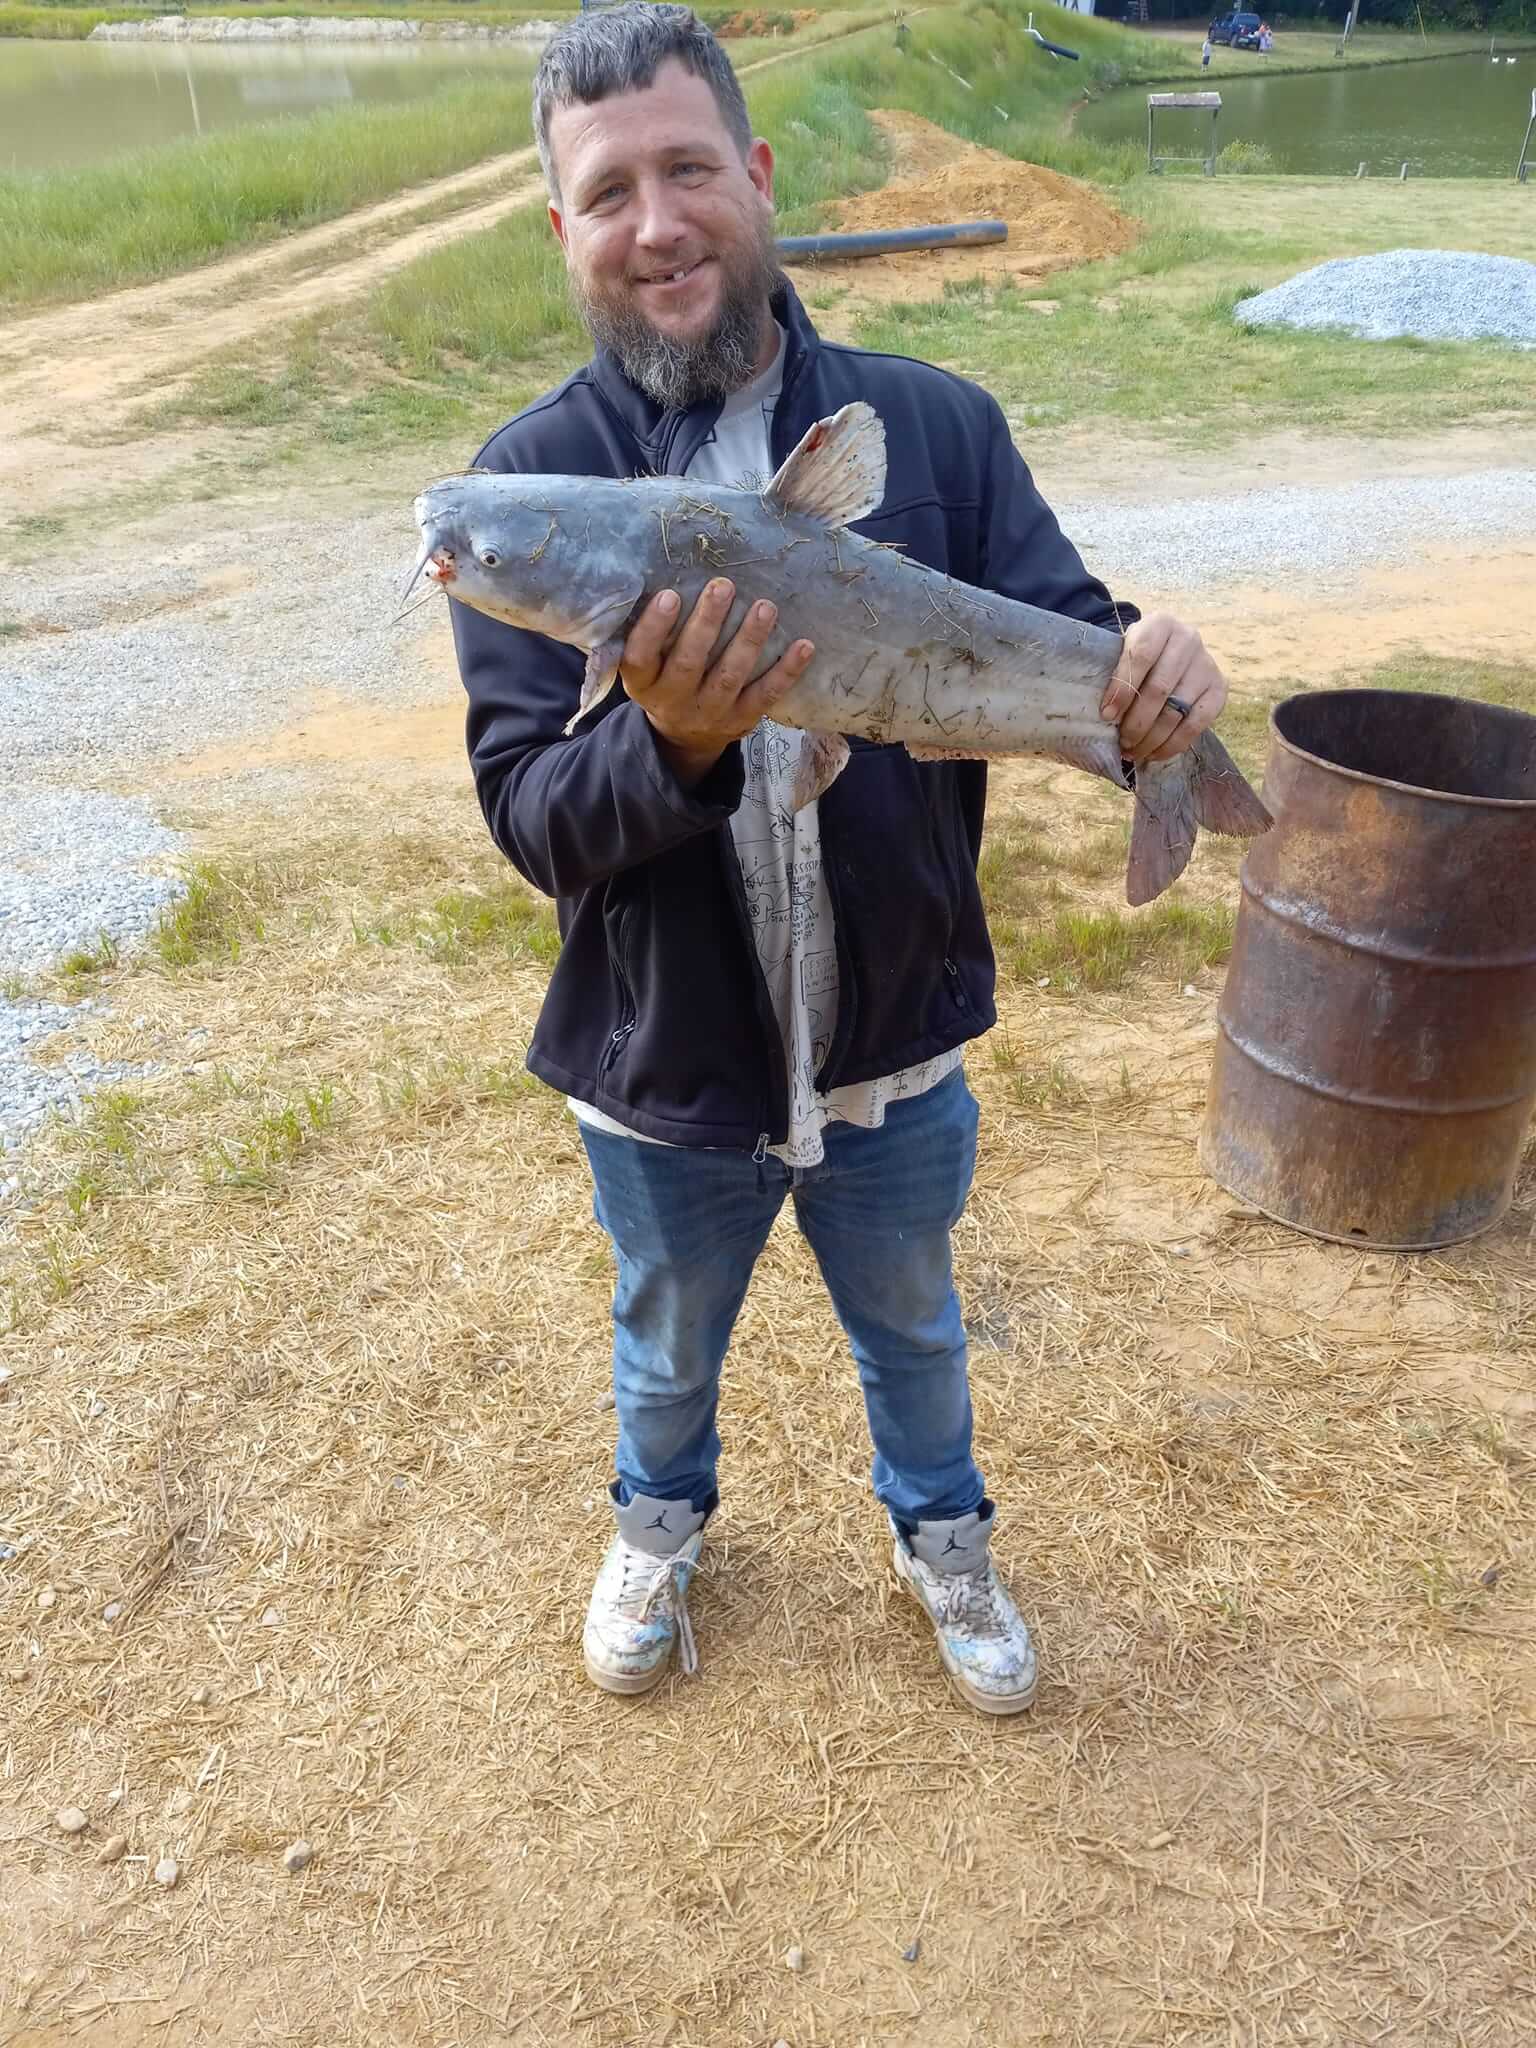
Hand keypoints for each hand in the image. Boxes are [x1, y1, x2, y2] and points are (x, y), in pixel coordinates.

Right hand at [621, 577, 814, 787]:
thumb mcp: (646, 664)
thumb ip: (652, 634)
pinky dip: (787, 671)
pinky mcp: (741, 719)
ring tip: (765, 607)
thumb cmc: (665, 679)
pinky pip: (766, 695)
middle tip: (723, 586)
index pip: (640, 656)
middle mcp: (673, 701)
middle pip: (689, 663)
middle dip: (707, 623)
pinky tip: (804, 646)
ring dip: (749, 640)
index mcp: (643, 683)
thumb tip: (665, 574)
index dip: (654, 627)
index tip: (670, 595)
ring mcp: (709, 713)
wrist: (684, 737)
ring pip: (730, 676)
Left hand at [1099, 612, 1227, 763]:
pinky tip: (1155, 754)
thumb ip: (1115, 673)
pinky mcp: (1219, 688)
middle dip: (1137, 722)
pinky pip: (1196, 724)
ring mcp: (1206, 664)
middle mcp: (1188, 639)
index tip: (1107, 715)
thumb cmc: (1139, 657)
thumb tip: (1106, 715)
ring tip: (1133, 751)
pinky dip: (1173, 744)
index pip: (1140, 656)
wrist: (1171, 652)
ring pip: (1176, 710)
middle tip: (1122, 742)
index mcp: (1160, 624)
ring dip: (1152, 738)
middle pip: (1159, 688)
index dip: (1122, 689)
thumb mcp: (1124, 651)